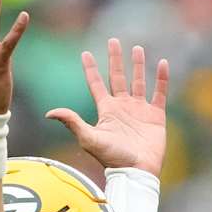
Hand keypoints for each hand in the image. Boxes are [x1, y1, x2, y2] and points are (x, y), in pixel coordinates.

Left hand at [47, 38, 169, 175]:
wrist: (136, 170)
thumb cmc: (111, 157)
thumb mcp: (88, 138)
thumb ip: (72, 122)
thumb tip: (49, 112)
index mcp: (106, 110)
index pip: (96, 84)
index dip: (90, 69)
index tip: (85, 53)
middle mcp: (122, 107)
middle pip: (117, 77)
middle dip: (115, 59)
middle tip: (112, 40)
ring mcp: (139, 110)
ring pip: (138, 81)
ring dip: (137, 65)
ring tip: (136, 47)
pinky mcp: (156, 115)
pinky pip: (159, 92)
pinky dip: (161, 78)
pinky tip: (162, 63)